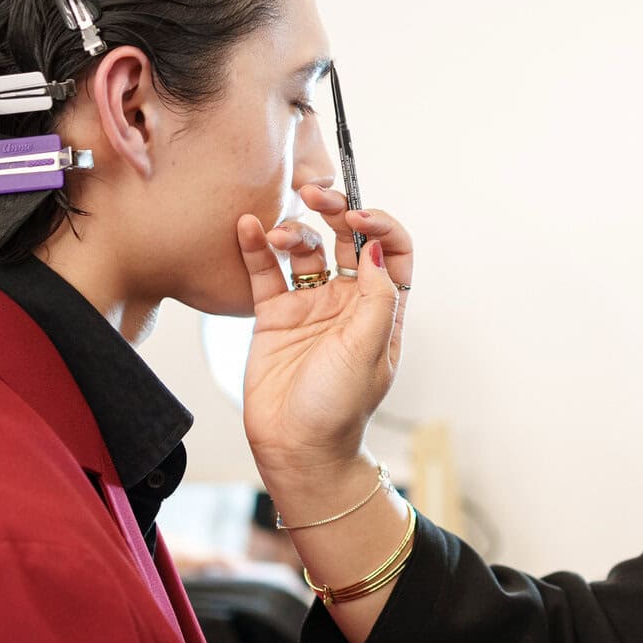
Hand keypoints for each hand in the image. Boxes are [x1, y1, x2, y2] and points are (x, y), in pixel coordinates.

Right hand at [235, 186, 415, 471]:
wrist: (296, 447)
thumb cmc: (339, 407)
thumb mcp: (368, 350)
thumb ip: (376, 296)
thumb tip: (374, 247)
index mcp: (382, 310)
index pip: (392, 252)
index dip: (380, 226)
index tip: (358, 218)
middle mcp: (348, 302)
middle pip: (347, 240)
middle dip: (336, 210)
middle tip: (316, 195)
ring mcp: (310, 307)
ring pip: (306, 250)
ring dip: (296, 230)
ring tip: (281, 234)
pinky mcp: (274, 316)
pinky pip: (267, 271)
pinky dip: (258, 246)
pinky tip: (250, 228)